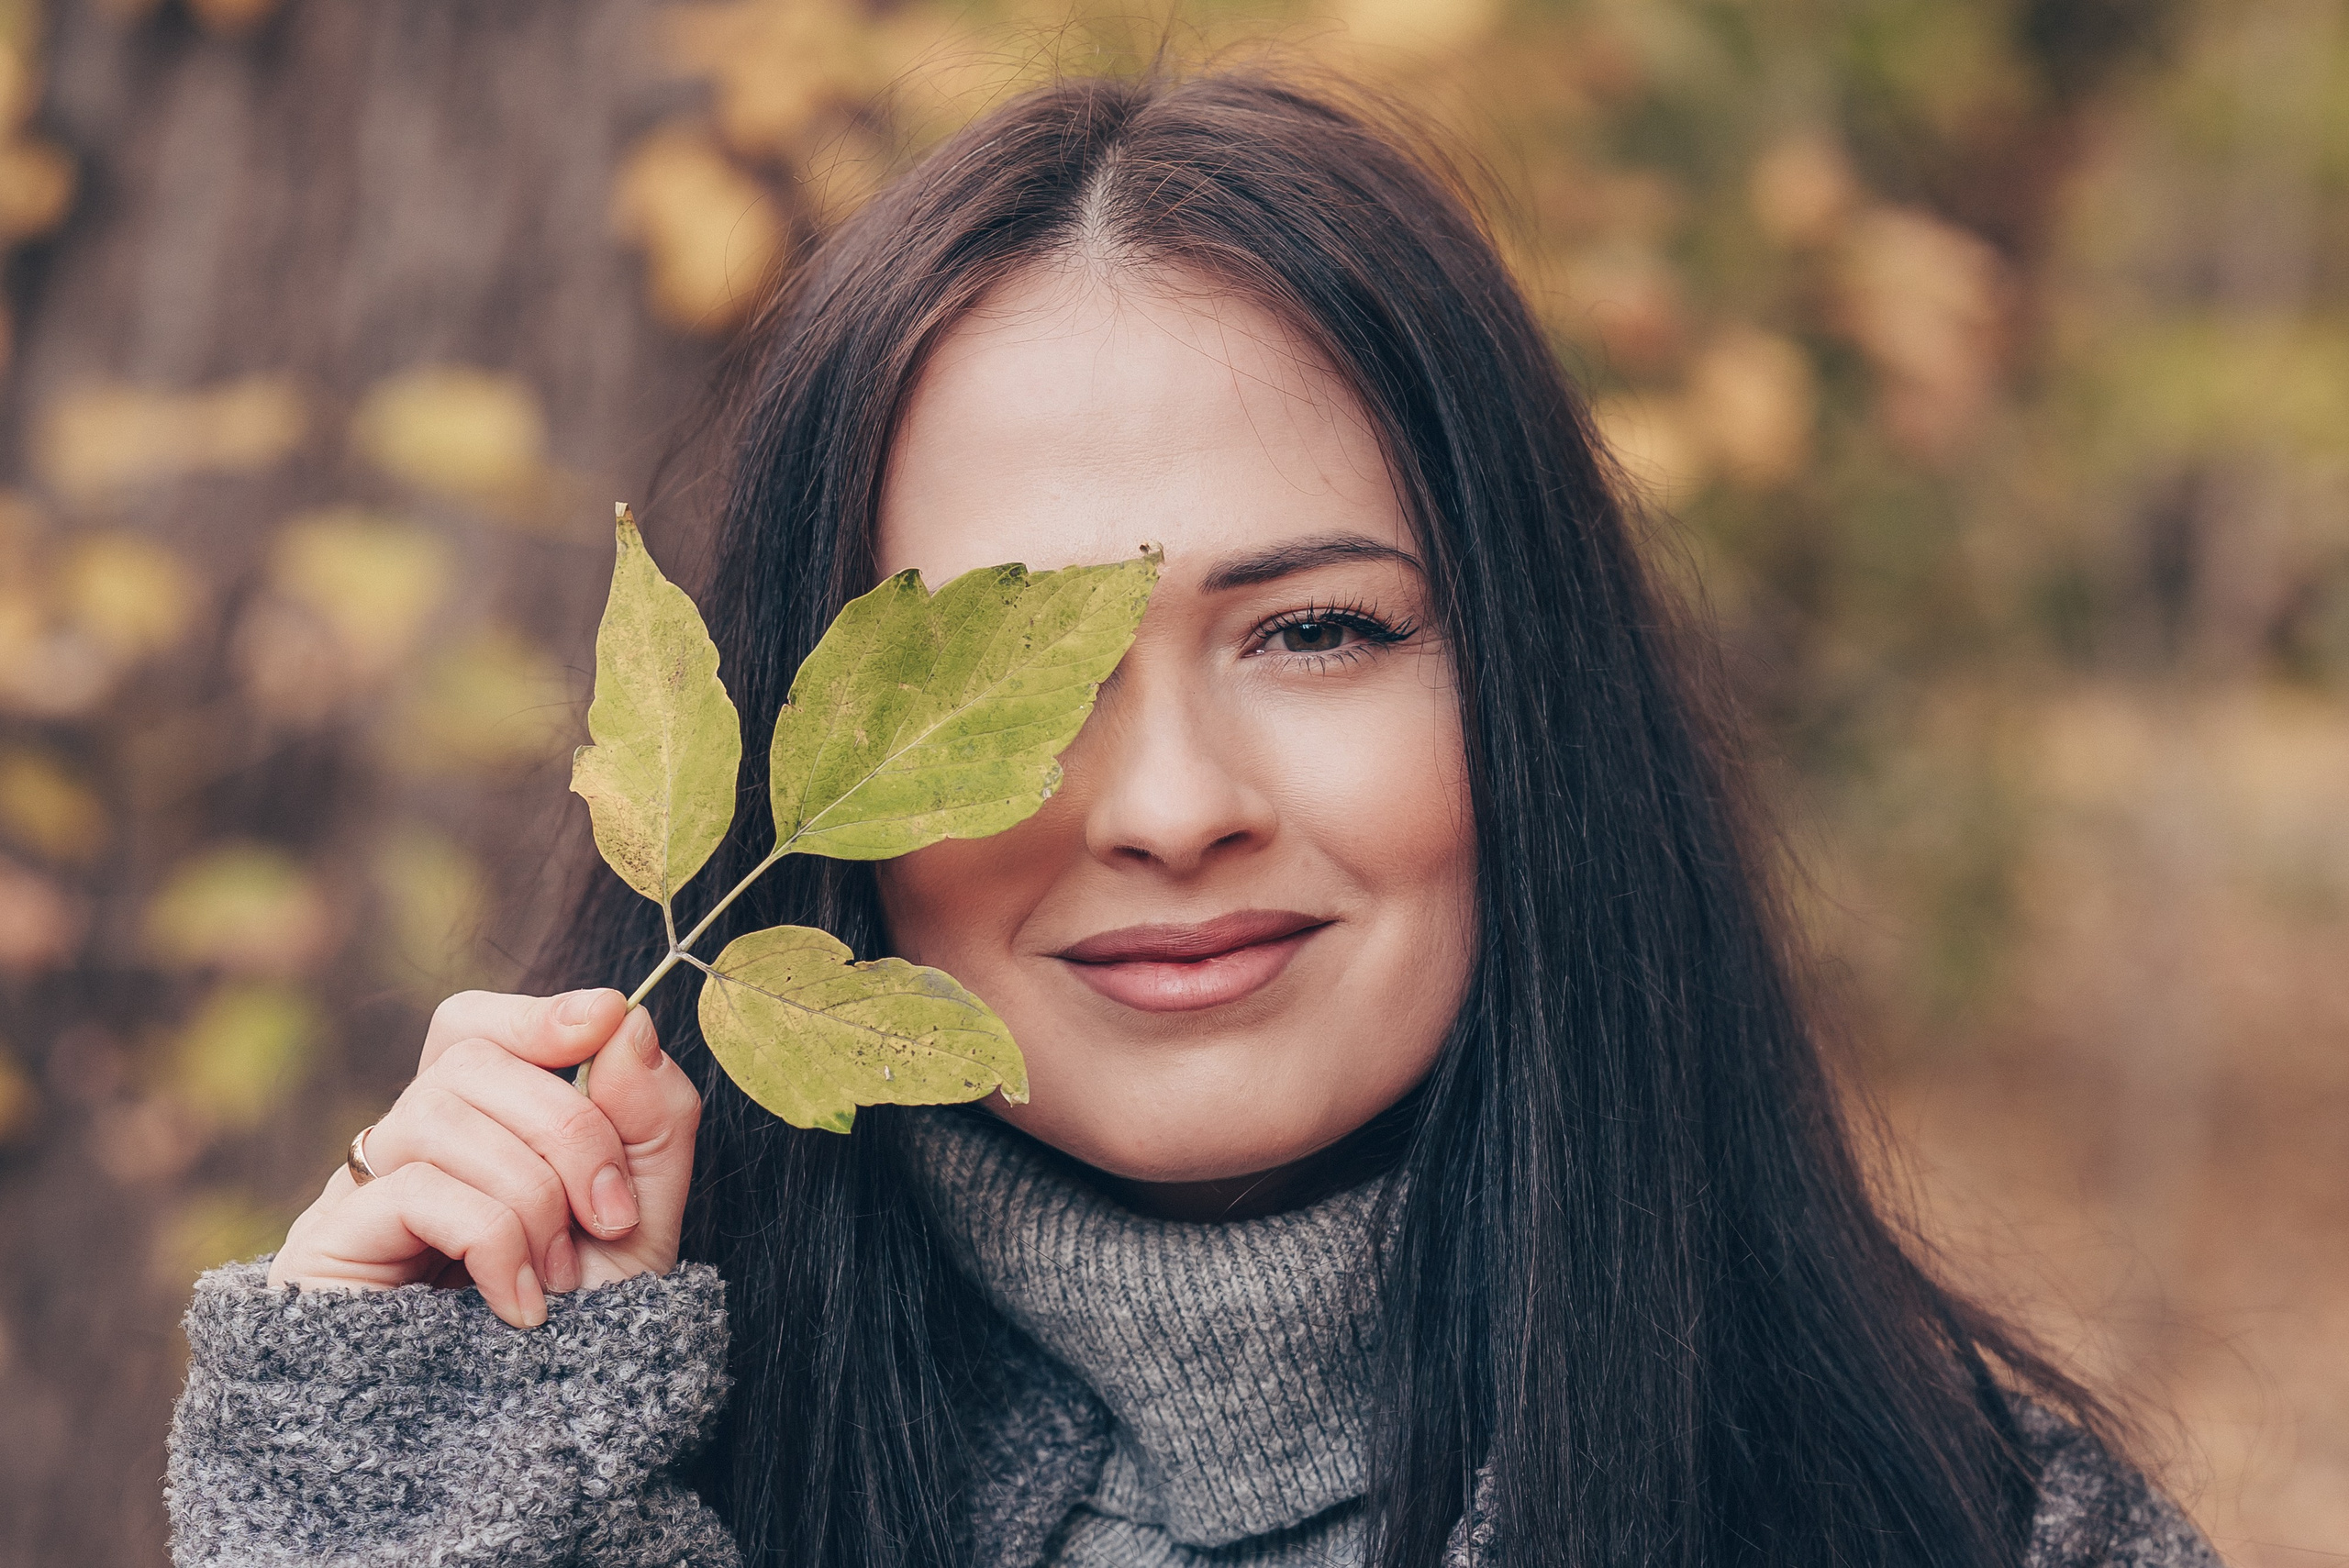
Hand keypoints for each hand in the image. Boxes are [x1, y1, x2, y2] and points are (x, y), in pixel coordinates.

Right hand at [267, 989, 700, 1326]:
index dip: (536, 1012)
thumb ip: (650, 1119)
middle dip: (570, 1128)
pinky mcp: (328, 1246)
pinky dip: (493, 1241)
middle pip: (472, 1059)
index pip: (475, 1027)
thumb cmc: (573, 1332)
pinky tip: (517, 1306)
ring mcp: (357, 1194)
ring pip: (441, 1115)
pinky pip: (417, 1190)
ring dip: (532, 1195)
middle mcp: (405, 1149)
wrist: (517, 1450)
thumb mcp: (639, 1220)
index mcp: (474, 1131)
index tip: (605, 1018)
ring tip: (557, 1278)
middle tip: (611, 1218)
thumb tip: (625, 1020)